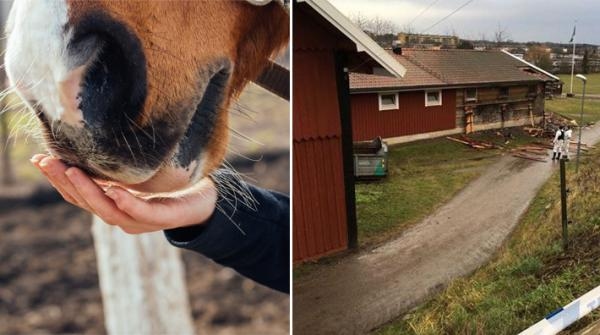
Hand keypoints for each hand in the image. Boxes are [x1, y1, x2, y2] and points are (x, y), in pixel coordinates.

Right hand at [31, 154, 217, 233]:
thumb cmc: (171, 184)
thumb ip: (116, 167)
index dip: (58, 179)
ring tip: (71, 171)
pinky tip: (114, 190)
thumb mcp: (139, 172)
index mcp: (114, 204)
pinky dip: (125, 202)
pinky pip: (140, 212)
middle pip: (86, 203)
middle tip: (46, 161)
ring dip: (88, 190)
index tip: (39, 160)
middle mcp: (123, 215)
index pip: (80, 195)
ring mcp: (141, 220)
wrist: (207, 198)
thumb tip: (95, 140)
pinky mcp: (162, 218)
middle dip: (64, 182)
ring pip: (107, 210)